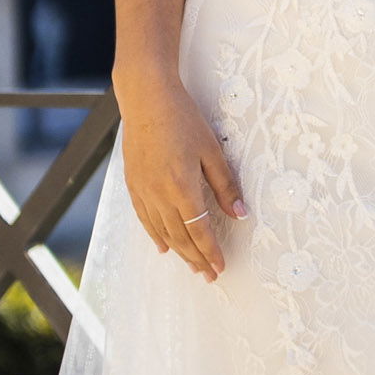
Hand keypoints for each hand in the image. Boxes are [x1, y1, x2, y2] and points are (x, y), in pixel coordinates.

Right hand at [118, 72, 245, 280]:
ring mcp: (144, 191)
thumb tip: (241, 215)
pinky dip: (155, 236)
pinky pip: (145, 219)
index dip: (210, 252)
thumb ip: (225, 185)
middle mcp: (160, 194)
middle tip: (209, 275)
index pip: (199, 231)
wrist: (146, 98)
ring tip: (192, 266)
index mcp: (182, 187)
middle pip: (180, 237)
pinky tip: (163, 247)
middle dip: (196, 258)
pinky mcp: (133, 185)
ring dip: (178, 252)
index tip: (220, 267)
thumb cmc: (182, 119)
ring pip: (162, 232)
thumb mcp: (211, 150)